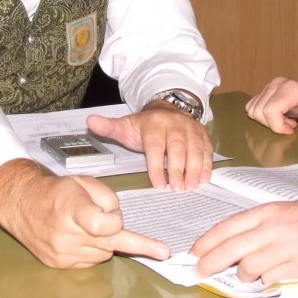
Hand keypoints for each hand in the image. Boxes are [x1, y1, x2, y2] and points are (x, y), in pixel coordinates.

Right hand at [0, 159, 171, 268]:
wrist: (21, 205)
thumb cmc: (58, 191)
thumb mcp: (85, 183)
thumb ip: (108, 200)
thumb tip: (119, 224)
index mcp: (72, 208)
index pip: (102, 226)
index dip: (120, 227)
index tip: (151, 243)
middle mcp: (65, 234)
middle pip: (110, 244)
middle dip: (132, 242)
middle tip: (163, 252)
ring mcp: (61, 253)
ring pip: (103, 255)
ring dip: (107, 244)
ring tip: (93, 228)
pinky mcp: (58, 265)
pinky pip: (90, 263)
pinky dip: (94, 252)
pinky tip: (84, 239)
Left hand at [88, 106, 212, 190]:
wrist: (168, 108)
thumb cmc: (145, 126)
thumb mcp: (126, 125)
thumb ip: (109, 127)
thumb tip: (90, 121)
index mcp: (154, 124)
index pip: (155, 146)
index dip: (157, 165)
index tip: (158, 184)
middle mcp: (174, 124)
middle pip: (177, 147)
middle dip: (178, 169)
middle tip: (178, 188)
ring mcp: (191, 128)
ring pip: (195, 148)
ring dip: (195, 169)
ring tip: (192, 186)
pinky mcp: (203, 134)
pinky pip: (207, 149)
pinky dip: (207, 164)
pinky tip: (205, 179)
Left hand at [191, 199, 297, 283]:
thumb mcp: (283, 213)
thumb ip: (257, 227)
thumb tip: (228, 246)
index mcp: (267, 212)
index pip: (227, 227)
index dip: (206, 242)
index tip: (194, 253)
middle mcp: (273, 228)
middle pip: (230, 249)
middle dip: (209, 263)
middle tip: (199, 272)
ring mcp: (285, 248)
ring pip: (248, 267)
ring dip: (243, 275)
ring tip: (249, 274)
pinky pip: (269, 280)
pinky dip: (265, 282)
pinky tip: (270, 278)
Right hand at [246, 78, 297, 134]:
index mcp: (290, 88)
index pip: (270, 110)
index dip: (277, 126)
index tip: (292, 129)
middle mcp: (277, 84)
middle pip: (258, 111)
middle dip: (272, 124)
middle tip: (290, 125)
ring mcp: (270, 86)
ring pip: (253, 109)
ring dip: (267, 121)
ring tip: (285, 120)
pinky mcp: (266, 91)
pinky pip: (253, 107)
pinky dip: (263, 116)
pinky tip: (280, 117)